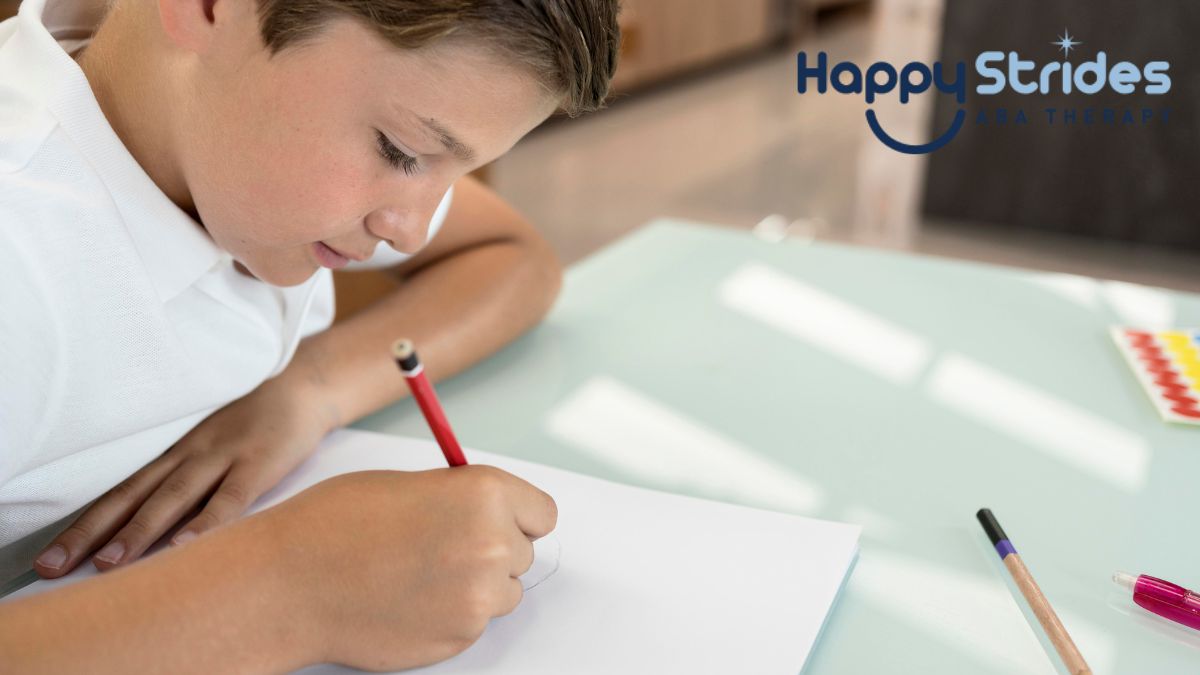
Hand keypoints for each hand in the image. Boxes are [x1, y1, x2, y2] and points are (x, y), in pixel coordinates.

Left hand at [33, 369, 338, 577]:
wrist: (305, 384)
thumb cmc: (259, 423)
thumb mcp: (214, 445)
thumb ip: (189, 481)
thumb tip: (156, 536)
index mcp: (176, 453)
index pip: (121, 492)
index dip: (84, 525)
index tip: (50, 560)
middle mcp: (190, 453)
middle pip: (133, 496)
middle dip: (92, 533)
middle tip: (54, 567)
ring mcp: (224, 456)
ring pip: (172, 497)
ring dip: (138, 531)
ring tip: (108, 564)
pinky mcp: (259, 462)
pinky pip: (229, 497)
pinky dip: (207, 522)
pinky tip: (186, 546)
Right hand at [268, 466, 556, 669]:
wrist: (291, 580)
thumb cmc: (337, 523)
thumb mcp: (410, 484)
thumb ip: (461, 497)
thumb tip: (491, 513)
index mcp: (484, 492)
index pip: (542, 513)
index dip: (517, 517)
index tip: (499, 521)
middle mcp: (493, 542)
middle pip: (523, 553)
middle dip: (492, 550)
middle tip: (441, 548)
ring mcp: (478, 595)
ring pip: (503, 592)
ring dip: (475, 586)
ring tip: (419, 574)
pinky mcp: (460, 636)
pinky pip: (474, 623)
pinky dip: (451, 615)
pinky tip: (407, 600)